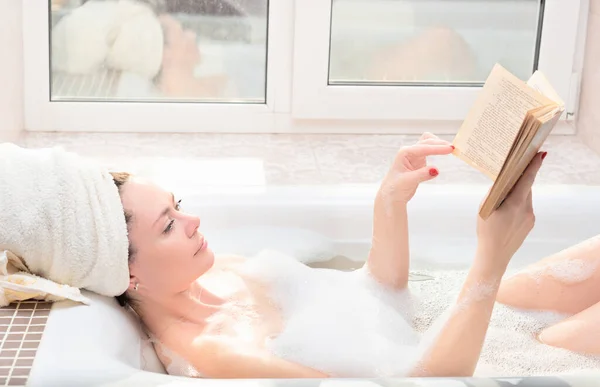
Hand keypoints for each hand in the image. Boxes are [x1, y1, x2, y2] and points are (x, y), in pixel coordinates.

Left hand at [376, 132, 453, 205]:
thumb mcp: (407, 182)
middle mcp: (409, 152)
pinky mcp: (420, 161)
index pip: (423, 148)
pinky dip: (438, 150)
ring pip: (429, 144)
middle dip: (439, 144)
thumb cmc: (395, 188)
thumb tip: (436, 170)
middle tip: (453, 149)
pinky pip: (430, 152)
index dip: (437, 148)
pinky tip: (445, 153)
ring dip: (439, 144)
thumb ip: (421, 174)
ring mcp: (415, 156)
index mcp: (404, 153)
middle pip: (427, 142)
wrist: (391, 195)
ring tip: (451, 149)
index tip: (449, 149)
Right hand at [476, 151, 545, 271]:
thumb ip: (495, 193)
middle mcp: (526, 209)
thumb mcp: (485, 208)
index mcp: (515, 203)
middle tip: (515, 170)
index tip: (541, 154)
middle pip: (525, 188)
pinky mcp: (530, 224)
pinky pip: (525, 208)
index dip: (534, 166)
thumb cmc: (486, 231)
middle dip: (520, 180)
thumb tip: (502, 181)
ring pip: (525, 198)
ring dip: (517, 194)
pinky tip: (507, 212)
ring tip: (504, 199)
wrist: (494, 255)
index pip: (527, 180)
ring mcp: (530, 217)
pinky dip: (517, 205)